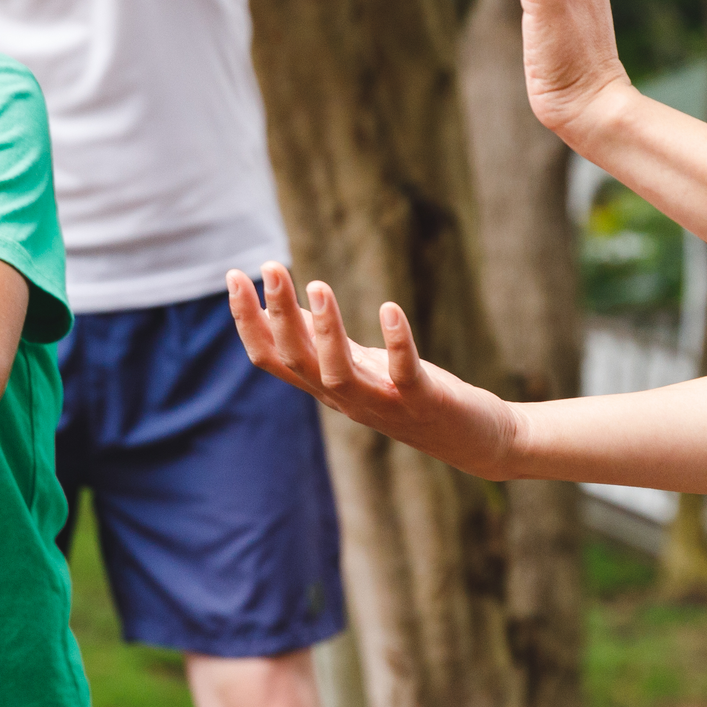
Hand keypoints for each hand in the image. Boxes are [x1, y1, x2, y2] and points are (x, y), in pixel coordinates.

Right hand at [227, 264, 524, 481]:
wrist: (473, 439)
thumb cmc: (411, 396)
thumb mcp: (361, 366)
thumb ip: (324, 344)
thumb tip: (287, 308)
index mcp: (327, 387)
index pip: (273, 359)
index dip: (248, 321)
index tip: (233, 276)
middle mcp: (347, 400)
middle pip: (298, 361)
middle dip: (278, 315)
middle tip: (270, 267)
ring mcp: (384, 404)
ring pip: (338, 373)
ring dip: (326, 331)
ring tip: (319, 286)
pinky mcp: (425, 402)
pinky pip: (405, 373)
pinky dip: (396, 343)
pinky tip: (390, 310)